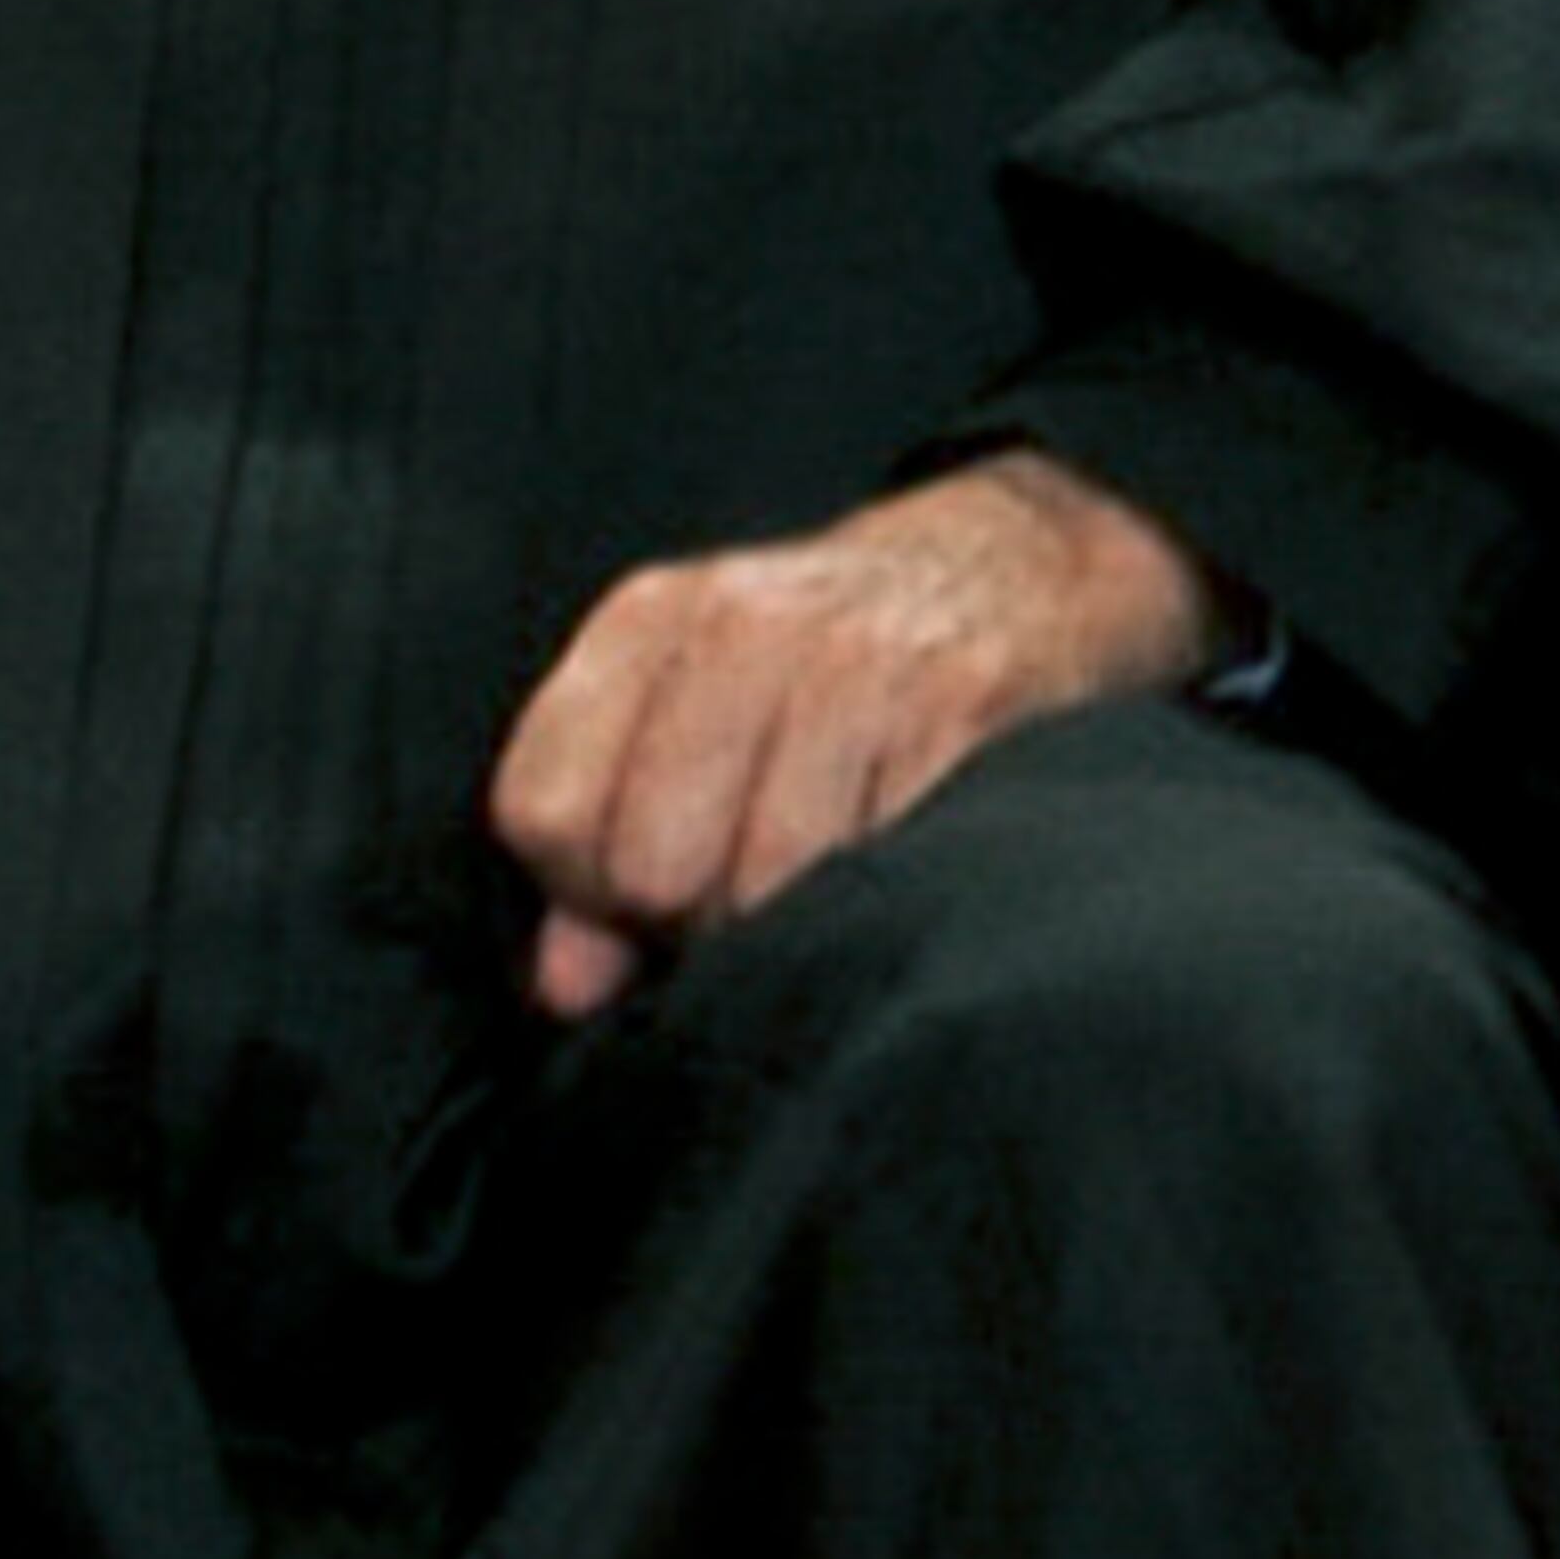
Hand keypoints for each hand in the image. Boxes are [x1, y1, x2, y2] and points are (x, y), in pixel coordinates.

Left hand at [488, 446, 1233, 1019]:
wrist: (1013, 571)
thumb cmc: (827, 671)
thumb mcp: (690, 715)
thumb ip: (601, 847)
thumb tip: (566, 988)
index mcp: (653, 618)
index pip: (546, 810)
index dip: (586, 893)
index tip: (644, 897)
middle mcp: (743, 625)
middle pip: (651, 864)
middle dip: (693, 922)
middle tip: (747, 902)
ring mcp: (858, 663)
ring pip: (767, 882)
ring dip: (795, 931)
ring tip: (823, 893)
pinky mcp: (964, 705)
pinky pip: (883, 871)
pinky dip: (883, 906)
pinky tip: (896, 874)